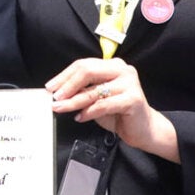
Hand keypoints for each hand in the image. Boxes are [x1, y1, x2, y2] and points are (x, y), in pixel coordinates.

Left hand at [47, 57, 179, 162]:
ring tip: (60, 108)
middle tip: (54, 97)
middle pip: (87, 71)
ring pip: (93, 91)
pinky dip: (88, 112)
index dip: (64, 75)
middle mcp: (122, 70)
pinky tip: (80, 117)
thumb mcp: (97, 99)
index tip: (51, 87)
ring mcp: (129, 83)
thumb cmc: (119, 113)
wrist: (144, 130)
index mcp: (113, 65)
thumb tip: (58, 92)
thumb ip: (83, 91)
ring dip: (73, 101)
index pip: (84, 65)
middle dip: (67, 85)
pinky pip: (103, 105)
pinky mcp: (133, 99)